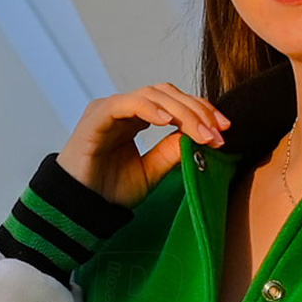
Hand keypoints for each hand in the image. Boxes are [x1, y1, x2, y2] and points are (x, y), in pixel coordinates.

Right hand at [56, 83, 230, 207]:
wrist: (78, 207)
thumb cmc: (109, 190)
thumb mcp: (151, 172)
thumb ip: (171, 152)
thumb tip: (198, 137)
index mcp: (137, 118)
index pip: (175, 103)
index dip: (201, 111)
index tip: (224, 130)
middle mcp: (124, 108)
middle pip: (168, 94)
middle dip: (197, 110)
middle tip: (218, 132)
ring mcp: (110, 109)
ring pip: (152, 95)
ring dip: (182, 111)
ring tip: (201, 131)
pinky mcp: (96, 116)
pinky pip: (126, 104)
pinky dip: (150, 109)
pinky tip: (169, 122)